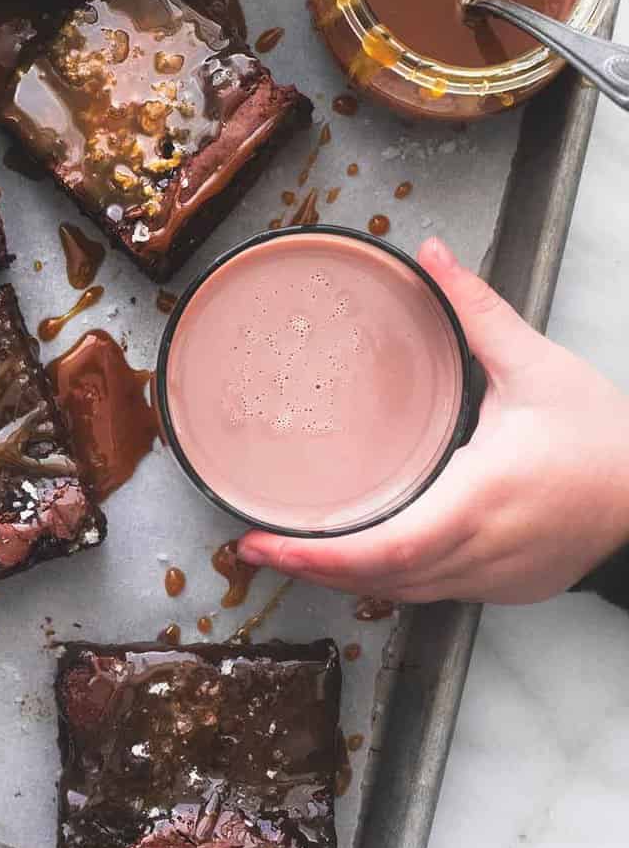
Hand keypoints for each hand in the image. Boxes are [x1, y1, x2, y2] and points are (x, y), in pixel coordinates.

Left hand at [236, 238, 628, 604]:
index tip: (267, 543)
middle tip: (253, 545)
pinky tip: (357, 558)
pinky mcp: (502, 588)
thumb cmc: (606, 440)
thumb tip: (435, 254)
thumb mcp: (538, 367)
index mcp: (481, 496)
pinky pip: (430, 593)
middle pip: (379, 579)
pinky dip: (388, 580)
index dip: (320, 555)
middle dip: (311, 568)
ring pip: (401, 593)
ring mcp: (491, 577)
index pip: (386, 546)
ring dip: (345, 579)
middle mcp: (480, 549)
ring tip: (290, 552)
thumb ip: (477, 311)